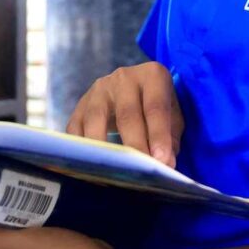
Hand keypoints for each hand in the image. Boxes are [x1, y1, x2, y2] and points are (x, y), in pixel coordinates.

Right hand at [66, 61, 183, 167]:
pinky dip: (81, 149)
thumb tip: (165, 164)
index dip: (159, 135)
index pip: (156, 107)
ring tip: (112, 172)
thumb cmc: (155, 105)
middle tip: (141, 172)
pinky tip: (89, 167)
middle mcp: (123, 78)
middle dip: (134, 145)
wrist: (131, 89)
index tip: (162, 162)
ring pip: (96, 119)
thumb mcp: (172, 116)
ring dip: (104, 148)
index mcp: (152, 76)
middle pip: (127, 114)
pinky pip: (75, 129)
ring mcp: (98, 90)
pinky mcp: (80, 106)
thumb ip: (170, 139)